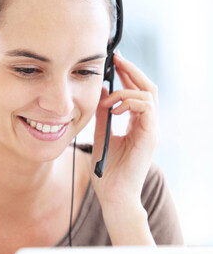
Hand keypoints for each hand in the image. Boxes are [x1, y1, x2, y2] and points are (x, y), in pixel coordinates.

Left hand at [91, 51, 158, 213]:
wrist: (114, 194)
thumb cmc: (107, 170)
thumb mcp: (100, 135)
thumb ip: (102, 115)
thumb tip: (102, 91)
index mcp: (138, 124)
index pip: (137, 92)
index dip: (127, 75)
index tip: (113, 61)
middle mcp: (148, 125)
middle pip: (147, 88)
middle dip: (131, 71)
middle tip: (116, 58)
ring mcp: (151, 130)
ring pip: (148, 95)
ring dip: (126, 90)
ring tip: (108, 100)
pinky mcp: (150, 136)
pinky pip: (146, 108)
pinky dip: (129, 102)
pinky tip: (113, 109)